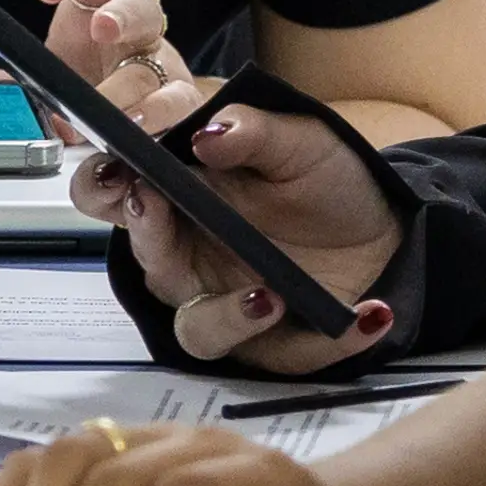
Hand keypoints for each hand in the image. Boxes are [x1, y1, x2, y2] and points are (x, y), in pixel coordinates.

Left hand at [28, 0, 194, 123]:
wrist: (113, 111)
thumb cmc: (81, 76)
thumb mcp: (53, 65)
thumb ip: (42, 79)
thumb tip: (34, 111)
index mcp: (103, 2)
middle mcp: (138, 27)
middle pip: (141, 6)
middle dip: (121, 15)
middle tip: (100, 29)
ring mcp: (162, 62)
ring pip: (158, 63)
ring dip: (127, 86)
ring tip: (103, 105)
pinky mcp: (179, 96)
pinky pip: (178, 101)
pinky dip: (156, 114)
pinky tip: (134, 126)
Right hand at [72, 104, 403, 372]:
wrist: (384, 229)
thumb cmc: (326, 182)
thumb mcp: (301, 140)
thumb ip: (254, 131)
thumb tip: (206, 133)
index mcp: (178, 197)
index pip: (113, 192)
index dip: (102, 181)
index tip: (121, 165)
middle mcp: (187, 255)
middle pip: (145, 259)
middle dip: (147, 234)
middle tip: (156, 204)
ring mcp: (221, 304)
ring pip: (196, 326)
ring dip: (226, 315)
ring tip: (269, 296)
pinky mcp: (268, 343)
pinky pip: (284, 354)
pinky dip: (328, 340)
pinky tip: (366, 313)